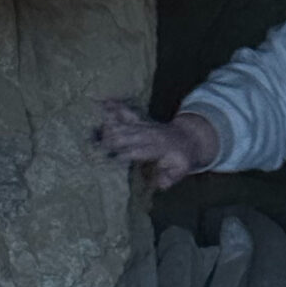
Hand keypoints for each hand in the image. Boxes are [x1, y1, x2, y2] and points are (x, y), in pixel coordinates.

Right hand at [96, 103, 220, 185]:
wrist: (189, 138)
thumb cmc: (182, 158)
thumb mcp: (181, 170)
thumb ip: (170, 177)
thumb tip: (160, 184)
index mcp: (159, 147)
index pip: (140, 151)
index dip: (128, 154)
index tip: (114, 158)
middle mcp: (150, 134)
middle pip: (129, 136)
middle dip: (114, 140)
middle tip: (97, 145)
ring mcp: (145, 126)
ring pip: (126, 125)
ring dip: (111, 127)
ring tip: (95, 129)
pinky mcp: (141, 121)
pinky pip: (127, 113)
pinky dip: (116, 107)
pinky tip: (105, 102)